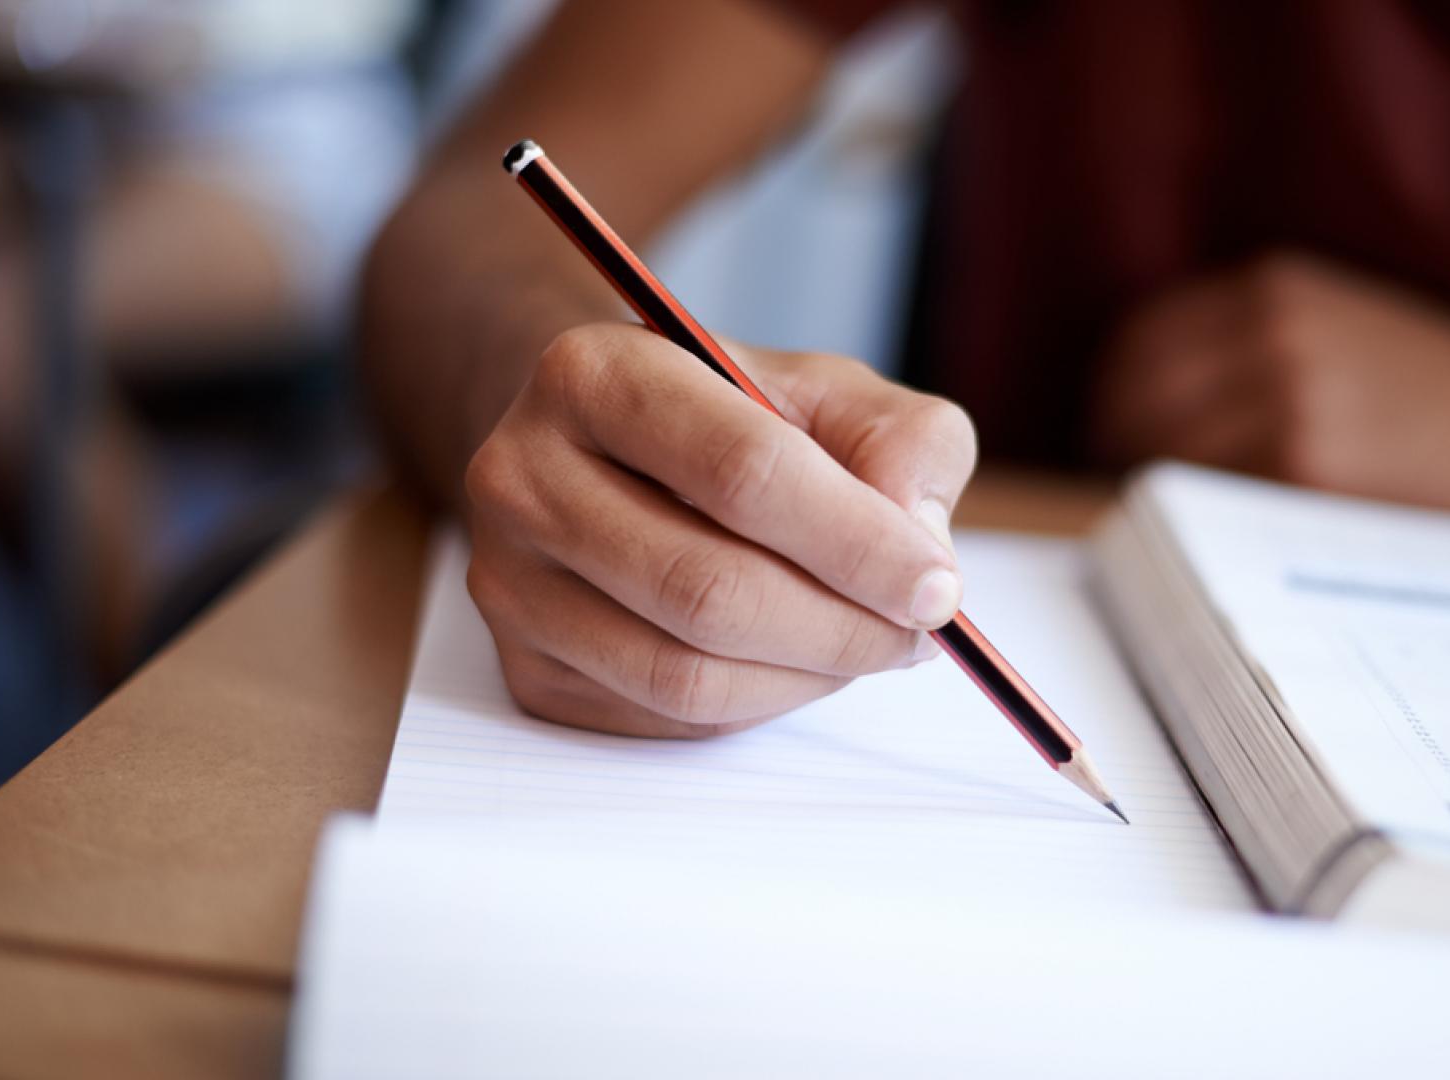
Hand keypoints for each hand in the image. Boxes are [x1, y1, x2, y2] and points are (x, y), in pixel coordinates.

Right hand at [464, 324, 974, 736]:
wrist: (612, 451)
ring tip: (867, 643)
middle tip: (920, 632)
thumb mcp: (831, 393)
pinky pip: (666, 716)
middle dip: (842, 626)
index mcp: (595, 373)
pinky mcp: (526, 667)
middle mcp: (523, 474)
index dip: (856, 542)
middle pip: (708, 588)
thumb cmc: (734, 419)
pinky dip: (759, 702)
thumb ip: (903, 442)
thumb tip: (919, 544)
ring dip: (807, 676)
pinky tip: (795, 659)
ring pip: (685, 672)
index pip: (741, 471)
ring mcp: (511, 580)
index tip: (938, 587)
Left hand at [1091, 253, 1449, 510]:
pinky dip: (1194, 517)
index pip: (1137, 341)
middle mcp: (1269, 334)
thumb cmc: (1428, 389)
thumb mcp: (1334, 320)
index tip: (1110, 430)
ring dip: (1149, 488)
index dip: (1113, 394)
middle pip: (1134, 397)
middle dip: (1117, 445)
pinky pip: (1210, 495)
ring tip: (1165, 516)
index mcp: (1270, 290)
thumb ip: (1244, 341)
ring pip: (1163, 451)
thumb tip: (1140, 402)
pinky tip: (1210, 533)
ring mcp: (1285, 401)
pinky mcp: (1303, 467)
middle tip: (1124, 486)